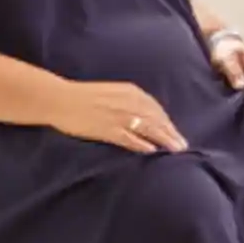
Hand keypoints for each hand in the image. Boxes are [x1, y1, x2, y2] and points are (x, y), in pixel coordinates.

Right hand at [50, 80, 185, 154]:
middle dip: (171, 132)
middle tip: (183, 144)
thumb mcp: (112, 92)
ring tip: (175, 149)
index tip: (175, 130)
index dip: (167, 121)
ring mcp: (120, 116)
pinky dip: (142, 144)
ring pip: (149, 129)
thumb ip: (129, 100)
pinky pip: (130, 139)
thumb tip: (143, 114)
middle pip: (157, 119)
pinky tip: (152, 151)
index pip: (156, 108)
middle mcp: (130, 103)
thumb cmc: (83, 95)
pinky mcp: (108, 129)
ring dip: (164, 139)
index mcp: (131, 92)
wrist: (60, 99)